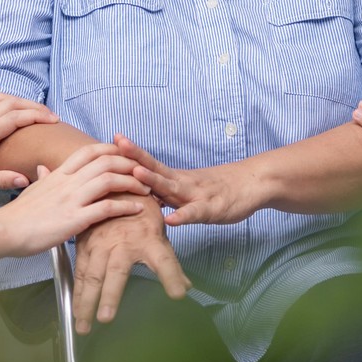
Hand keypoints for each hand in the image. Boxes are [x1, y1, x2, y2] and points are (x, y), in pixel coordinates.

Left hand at [0, 94, 58, 201]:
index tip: (52, 121)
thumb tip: (26, 179)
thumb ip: (3, 180)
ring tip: (36, 110)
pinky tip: (12, 105)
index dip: (35, 116)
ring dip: (19, 100)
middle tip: (50, 115)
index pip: (13, 118)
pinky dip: (2, 99)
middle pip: (9, 103)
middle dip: (33, 106)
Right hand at [0, 142, 151, 256]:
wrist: (5, 230)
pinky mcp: (74, 219)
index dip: (112, 149)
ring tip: (146, 190)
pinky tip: (137, 209)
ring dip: (132, 183)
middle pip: (106, 161)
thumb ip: (43, 178)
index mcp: (58, 173)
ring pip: (110, 180)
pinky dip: (125, 206)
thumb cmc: (18, 214)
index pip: (90, 151)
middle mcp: (68, 181)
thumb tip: (43, 168)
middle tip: (143, 172)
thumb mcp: (32, 189)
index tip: (126, 155)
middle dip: (129, 164)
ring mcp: (72, 199)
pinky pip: (106, 208)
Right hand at [70, 204, 191, 334]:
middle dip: (110, 296)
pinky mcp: (85, 246)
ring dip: (86, 303)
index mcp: (149, 240)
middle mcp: (124, 243)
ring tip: (84, 326)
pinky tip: (75, 311)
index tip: (178, 294)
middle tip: (106, 319)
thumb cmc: (141, 214)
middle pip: (117, 273)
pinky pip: (80, 272)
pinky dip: (77, 294)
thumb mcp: (160, 236)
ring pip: (92, 276)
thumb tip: (186, 288)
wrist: (115, 187)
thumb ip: (171, 266)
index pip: (165, 260)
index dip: (172, 276)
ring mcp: (101, 244)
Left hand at [112, 135, 259, 226]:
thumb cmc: (218, 189)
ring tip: (135, 174)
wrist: (253, 184)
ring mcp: (197, 194)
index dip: (130, 153)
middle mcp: (182, 182)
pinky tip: (171, 220)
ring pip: (172, 187)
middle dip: (134, 158)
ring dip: (153, 181)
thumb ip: (164, 193)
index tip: (108, 142)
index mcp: (175, 178)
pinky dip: (184, 216)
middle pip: (155, 168)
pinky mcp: (212, 209)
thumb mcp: (187, 190)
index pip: (148, 163)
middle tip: (115, 144)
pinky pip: (196, 213)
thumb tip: (137, 196)